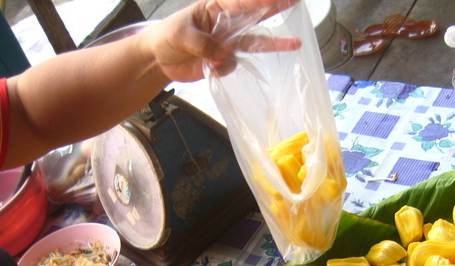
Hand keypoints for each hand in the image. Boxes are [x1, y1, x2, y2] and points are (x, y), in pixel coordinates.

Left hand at [143, 0, 301, 81]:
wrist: (159, 60)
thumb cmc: (167, 37)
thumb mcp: (180, 34)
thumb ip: (201, 43)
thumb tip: (220, 54)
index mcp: (215, 8)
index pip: (241, 2)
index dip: (261, 1)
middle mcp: (225, 24)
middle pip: (255, 17)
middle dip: (275, 9)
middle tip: (296, 3)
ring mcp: (226, 44)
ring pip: (254, 43)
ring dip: (274, 44)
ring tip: (295, 44)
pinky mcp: (224, 61)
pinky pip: (233, 66)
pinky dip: (223, 69)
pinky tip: (209, 68)